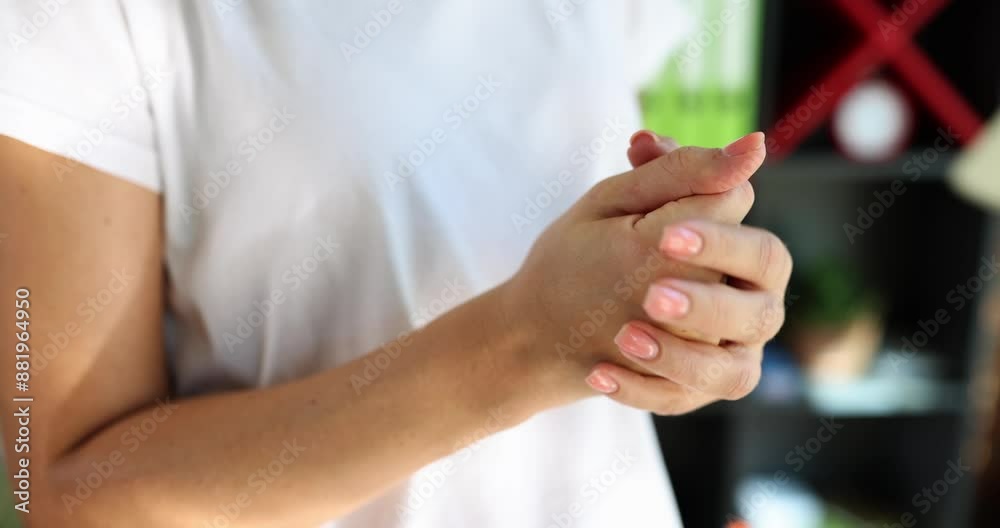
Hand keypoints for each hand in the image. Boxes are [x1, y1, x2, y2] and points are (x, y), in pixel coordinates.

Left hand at [586, 130, 792, 414]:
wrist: (545, 318)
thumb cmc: (596, 249)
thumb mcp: (625, 202)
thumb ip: (677, 173)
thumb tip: (752, 144)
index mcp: (743, 256)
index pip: (756, 249)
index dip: (717, 241)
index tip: (666, 236)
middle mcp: (751, 309)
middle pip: (760, 311)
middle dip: (709, 305)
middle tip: (653, 296)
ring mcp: (725, 357)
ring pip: (732, 372)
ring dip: (680, 357)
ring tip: (625, 337)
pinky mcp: (692, 392)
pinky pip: (683, 401)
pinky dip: (641, 389)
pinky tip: (598, 372)